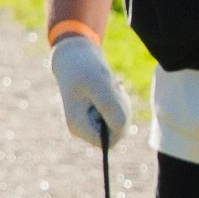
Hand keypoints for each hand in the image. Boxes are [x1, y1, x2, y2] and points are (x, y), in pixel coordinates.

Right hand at [52, 30, 129, 153]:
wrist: (76, 55)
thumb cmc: (84, 68)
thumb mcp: (99, 84)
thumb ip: (110, 107)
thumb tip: (121, 129)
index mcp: (78, 126)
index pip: (107, 142)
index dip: (118, 126)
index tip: (116, 101)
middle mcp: (84, 128)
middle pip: (116, 133)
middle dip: (121, 112)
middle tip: (113, 89)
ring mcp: (91, 123)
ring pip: (120, 123)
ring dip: (122, 104)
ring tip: (110, 86)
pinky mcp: (98, 115)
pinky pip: (119, 115)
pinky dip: (121, 101)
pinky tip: (111, 88)